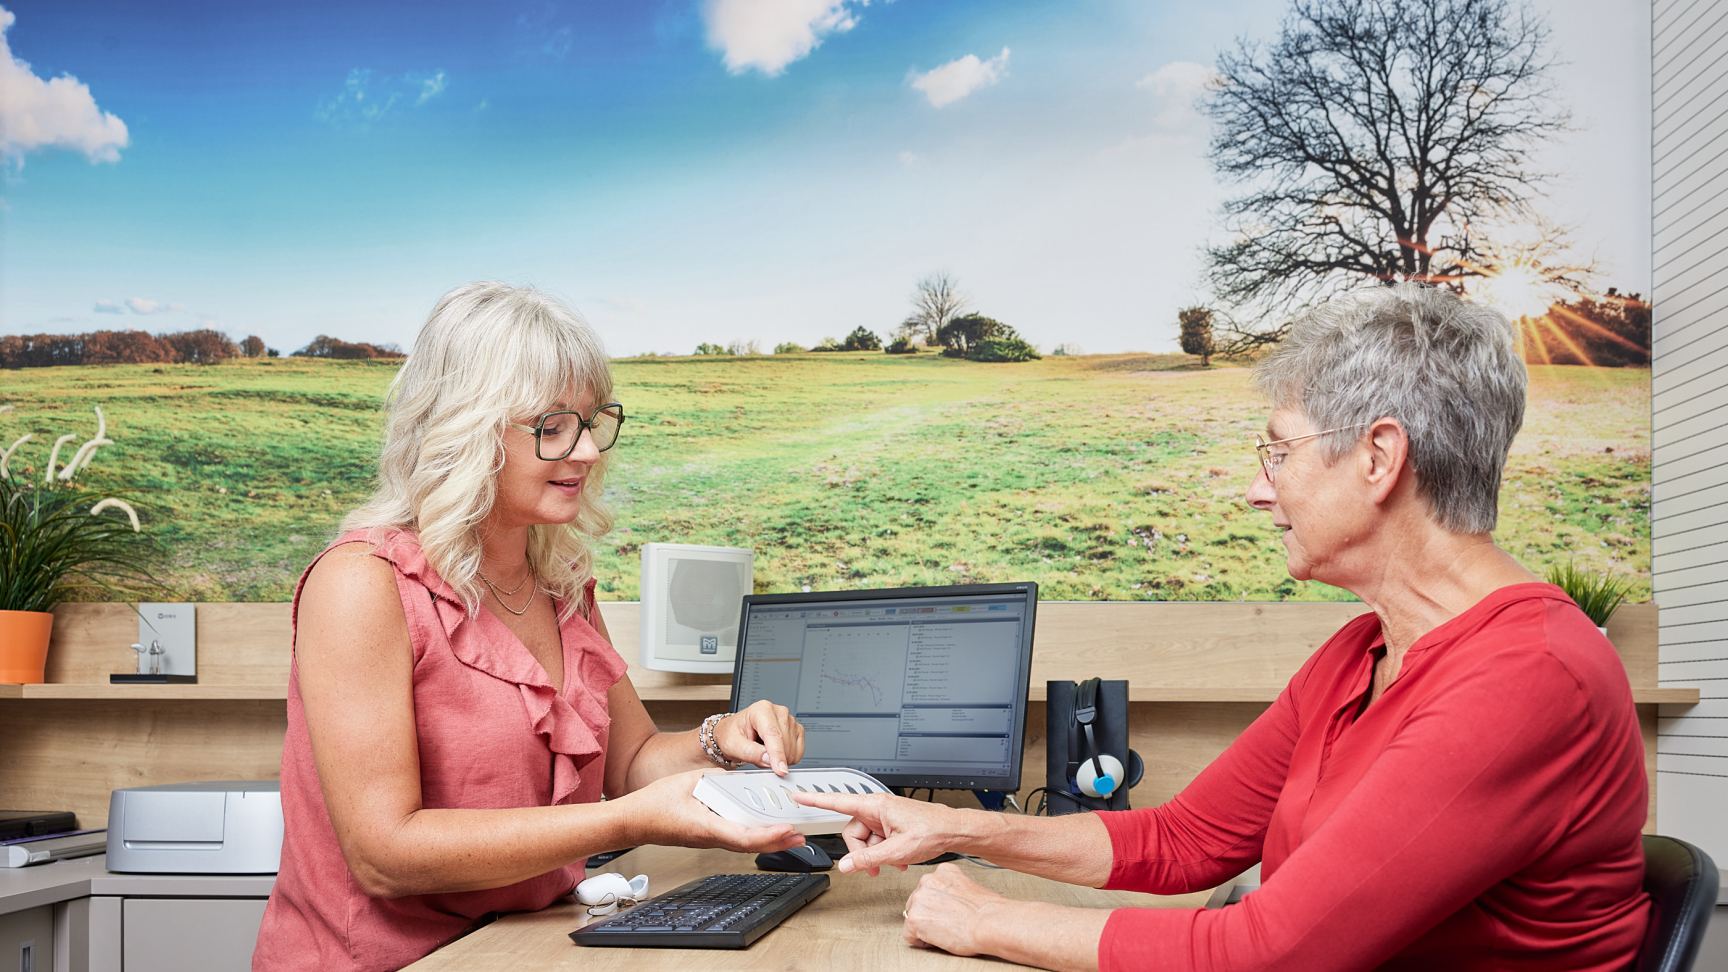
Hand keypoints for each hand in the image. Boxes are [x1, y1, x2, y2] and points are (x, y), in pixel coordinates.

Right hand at [625, 769, 803, 854]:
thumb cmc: (654, 803)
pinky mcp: (707, 837)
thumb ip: (717, 778)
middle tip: (800, 837)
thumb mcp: (689, 780)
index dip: (768, 835)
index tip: (786, 830)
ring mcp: (709, 840)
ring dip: (770, 841)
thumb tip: (737, 777)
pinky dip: (755, 836)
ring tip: (790, 836)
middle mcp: (711, 837)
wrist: (635, 820)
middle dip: (778, 842)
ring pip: (745, 845)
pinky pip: (735, 839)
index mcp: (706, 825)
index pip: (743, 835)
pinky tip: (764, 831)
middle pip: (750, 845)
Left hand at [714, 700, 803, 774]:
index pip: (773, 734)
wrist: (736, 733)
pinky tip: (775, 752)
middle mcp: (778, 712)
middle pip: (785, 743)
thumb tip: (769, 760)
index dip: (777, 754)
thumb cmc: (733, 735)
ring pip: (793, 749)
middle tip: (757, 755)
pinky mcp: (796, 730)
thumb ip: (750, 752)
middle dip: (774, 758)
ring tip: (764, 751)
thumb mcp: (733, 745)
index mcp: (761, 710)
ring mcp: (789, 720)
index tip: (780, 770)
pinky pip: (799, 752)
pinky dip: (788, 758)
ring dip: (780, 758)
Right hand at [789, 791, 960, 874]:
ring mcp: (885, 817)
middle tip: (872, 867)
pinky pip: (878, 839)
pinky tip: (898, 861)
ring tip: (891, 864)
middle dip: (860, 852)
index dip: (816, 800)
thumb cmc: (932, 831)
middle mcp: (878, 808)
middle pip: (853, 831)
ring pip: (866, 838)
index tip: (799, 795)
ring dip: (875, 855)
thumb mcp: (897, 851)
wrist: (953, 831)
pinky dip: (884, 852)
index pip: (838, 801)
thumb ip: (868, 859)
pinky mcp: (892, 824)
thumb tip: (846, 866)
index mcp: (875, 806)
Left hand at [902, 863, 1007, 955]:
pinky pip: (909, 935)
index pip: (929, 888)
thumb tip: (947, 902)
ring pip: (913, 917)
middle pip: (918, 902)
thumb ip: (953, 890)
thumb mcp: (969, 887)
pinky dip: (921, 941)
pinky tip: (938, 940)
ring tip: (945, 931)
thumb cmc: (987, 911)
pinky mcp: (914, 919)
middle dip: (928, 914)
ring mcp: (919, 899)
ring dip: (925, 926)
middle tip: (945, 924)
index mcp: (943, 871)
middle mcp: (927, 880)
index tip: (946, 911)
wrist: (989, 922)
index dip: (937, 904)